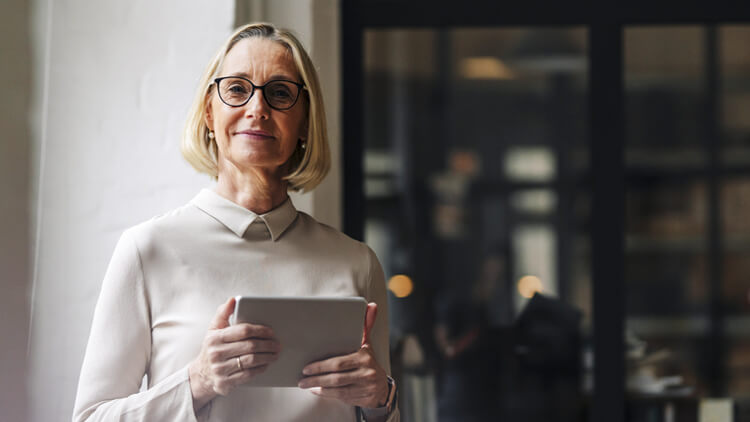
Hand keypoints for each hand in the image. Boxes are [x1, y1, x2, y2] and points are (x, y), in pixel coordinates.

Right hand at [189, 297, 280, 411]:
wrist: (201, 374)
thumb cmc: (212, 348)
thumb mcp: (213, 329)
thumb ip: (223, 313)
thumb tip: (233, 299)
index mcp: (215, 338)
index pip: (243, 331)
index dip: (260, 330)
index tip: (271, 332)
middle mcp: (216, 353)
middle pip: (250, 346)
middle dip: (267, 344)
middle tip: (277, 344)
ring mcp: (220, 369)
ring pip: (250, 361)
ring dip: (267, 357)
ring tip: (275, 354)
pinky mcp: (224, 383)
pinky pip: (248, 375)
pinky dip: (260, 369)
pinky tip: (265, 364)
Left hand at [297, 302, 389, 408]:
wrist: (382, 388)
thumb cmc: (368, 363)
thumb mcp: (367, 345)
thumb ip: (365, 326)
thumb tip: (371, 305)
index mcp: (364, 357)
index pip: (339, 362)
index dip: (321, 366)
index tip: (306, 367)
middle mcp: (366, 372)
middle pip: (336, 377)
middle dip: (316, 378)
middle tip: (301, 378)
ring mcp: (364, 387)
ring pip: (337, 389)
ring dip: (318, 387)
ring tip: (304, 384)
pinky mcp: (361, 399)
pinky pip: (339, 397)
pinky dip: (325, 394)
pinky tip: (315, 390)